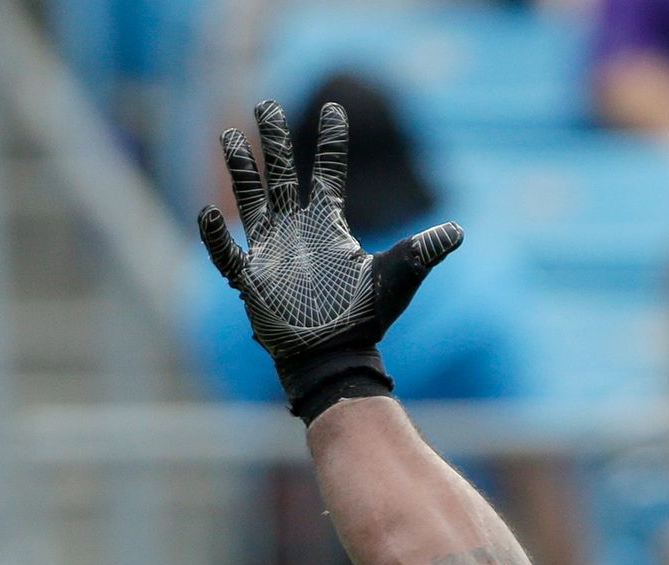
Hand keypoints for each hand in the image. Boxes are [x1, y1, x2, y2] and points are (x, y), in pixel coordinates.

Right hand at [198, 100, 462, 421]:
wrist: (337, 357)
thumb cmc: (366, 319)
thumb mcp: (398, 278)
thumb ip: (423, 251)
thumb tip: (459, 231)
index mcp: (329, 225)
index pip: (328, 173)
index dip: (331, 142)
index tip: (336, 108)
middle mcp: (297, 231)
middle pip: (281, 174)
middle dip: (273, 139)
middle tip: (265, 102)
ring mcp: (271, 251)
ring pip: (251, 199)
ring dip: (241, 170)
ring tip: (228, 135)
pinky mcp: (250, 279)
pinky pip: (227, 252)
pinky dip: (216, 235)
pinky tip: (209, 212)